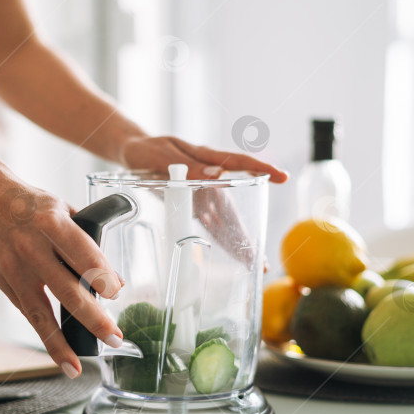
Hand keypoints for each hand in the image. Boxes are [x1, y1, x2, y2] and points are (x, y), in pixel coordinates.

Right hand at [0, 178, 123, 378]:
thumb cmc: (30, 203)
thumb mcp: (64, 210)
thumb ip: (87, 243)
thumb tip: (114, 280)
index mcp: (53, 223)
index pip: (83, 255)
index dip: (101, 277)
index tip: (116, 294)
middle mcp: (32, 249)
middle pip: (66, 290)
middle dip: (93, 319)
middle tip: (114, 338)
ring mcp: (14, 269)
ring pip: (40, 313)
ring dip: (61, 344)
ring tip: (78, 366)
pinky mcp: (2, 283)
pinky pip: (27, 312)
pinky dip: (44, 332)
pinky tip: (59, 350)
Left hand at [122, 135, 286, 270]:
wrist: (132, 153)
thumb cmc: (146, 149)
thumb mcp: (161, 154)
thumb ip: (186, 165)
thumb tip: (217, 176)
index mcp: (206, 158)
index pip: (238, 163)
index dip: (260, 168)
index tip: (282, 177)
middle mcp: (210, 178)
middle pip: (234, 206)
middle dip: (249, 234)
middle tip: (262, 259)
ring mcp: (203, 193)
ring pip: (225, 220)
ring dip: (238, 243)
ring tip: (254, 265)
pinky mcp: (193, 203)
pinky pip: (209, 224)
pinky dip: (221, 240)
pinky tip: (233, 255)